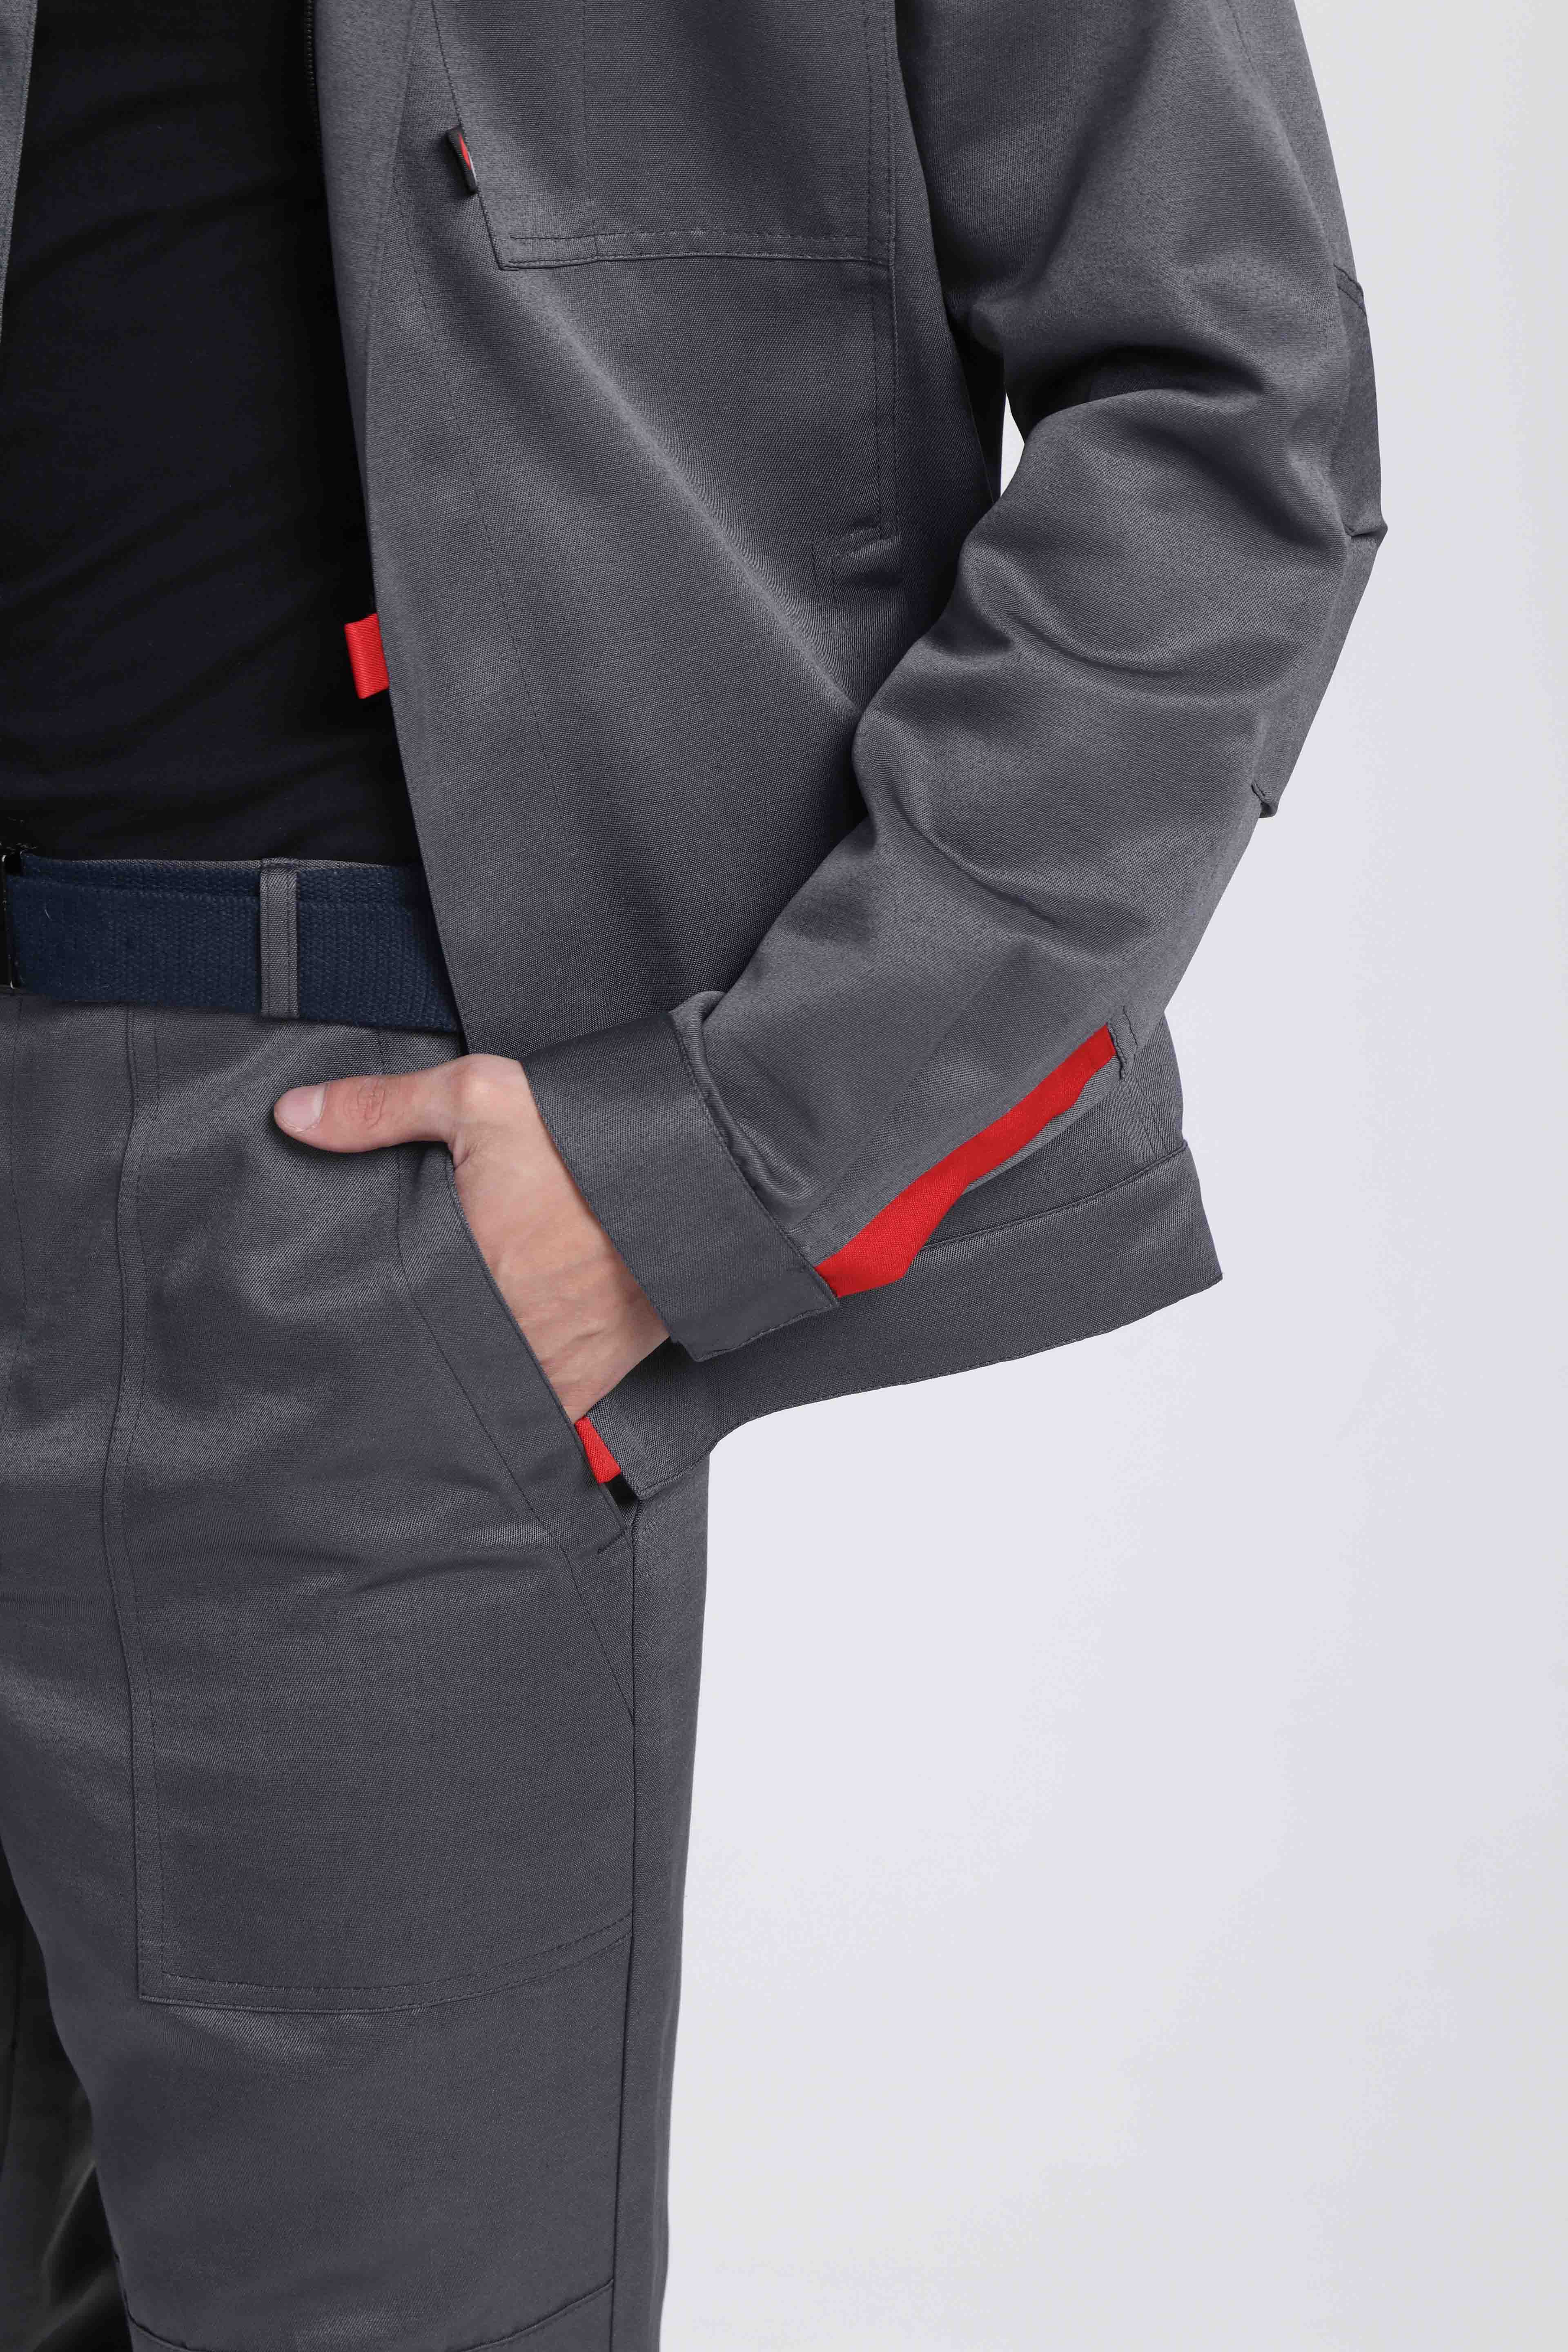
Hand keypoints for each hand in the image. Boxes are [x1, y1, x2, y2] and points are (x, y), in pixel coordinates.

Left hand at [274, 1055, 666, 1421]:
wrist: (699, 1174)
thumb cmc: (589, 1141)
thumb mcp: (477, 1098)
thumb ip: (380, 1109)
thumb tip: (292, 1115)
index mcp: (462, 1276)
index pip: (389, 1323)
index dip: (367, 1322)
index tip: (349, 1320)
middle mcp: (504, 1337)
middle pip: (436, 1364)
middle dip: (417, 1352)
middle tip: (396, 1338)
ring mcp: (553, 1369)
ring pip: (487, 1393)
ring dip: (471, 1376)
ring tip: (453, 1352)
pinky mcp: (597, 1381)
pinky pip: (546, 1410)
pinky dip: (525, 1395)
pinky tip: (510, 1369)